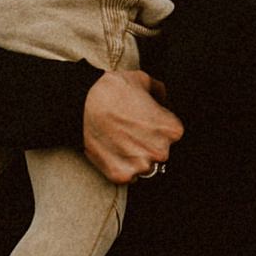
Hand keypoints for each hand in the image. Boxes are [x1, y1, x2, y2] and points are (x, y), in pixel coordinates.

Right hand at [80, 70, 182, 185]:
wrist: (82, 104)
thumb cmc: (113, 91)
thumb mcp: (143, 80)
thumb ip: (159, 90)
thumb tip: (164, 97)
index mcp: (172, 130)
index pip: (173, 134)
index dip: (158, 127)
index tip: (145, 122)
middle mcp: (160, 151)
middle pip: (160, 152)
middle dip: (148, 144)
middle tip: (131, 131)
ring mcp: (140, 166)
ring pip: (145, 166)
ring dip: (136, 158)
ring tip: (120, 141)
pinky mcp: (121, 175)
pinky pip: (128, 176)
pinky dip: (122, 167)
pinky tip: (113, 151)